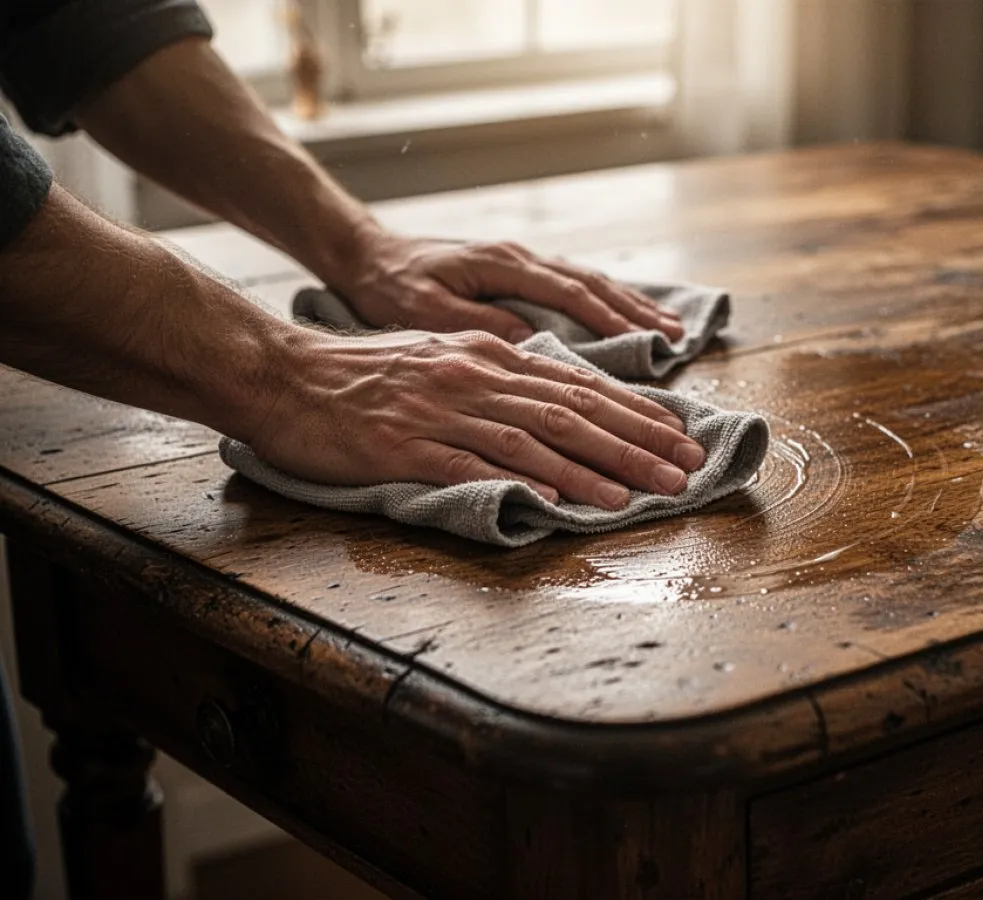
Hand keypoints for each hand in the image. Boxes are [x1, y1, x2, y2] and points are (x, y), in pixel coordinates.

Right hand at [252, 327, 705, 508]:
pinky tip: (557, 502)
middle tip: (684, 469)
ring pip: (534, 438)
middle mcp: (474, 376)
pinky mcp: (406, 446)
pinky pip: (472, 465)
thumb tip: (551, 405)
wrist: (282, 375)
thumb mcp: (439, 359)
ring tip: (640, 495)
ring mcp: (441, 411)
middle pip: (571, 410)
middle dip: (635, 442)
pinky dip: (520, 481)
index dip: (633, 413)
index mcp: (486, 355)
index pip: (576, 386)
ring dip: (594, 469)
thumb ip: (494, 378)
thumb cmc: (361, 376)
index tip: (678, 436)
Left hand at [337, 235, 685, 342]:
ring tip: (671, 330)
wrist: (367, 254)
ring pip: (591, 282)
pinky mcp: (518, 273)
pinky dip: (608, 301)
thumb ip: (479, 325)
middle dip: (638, 313)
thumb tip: (531, 343)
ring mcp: (523, 262)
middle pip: (594, 285)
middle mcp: (522, 258)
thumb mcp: (425, 311)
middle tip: (679, 339)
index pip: (571, 293)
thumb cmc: (390, 287)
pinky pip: (575, 286)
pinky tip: (628, 317)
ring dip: (632, 305)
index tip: (650, 343)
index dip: (613, 319)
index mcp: (503, 265)